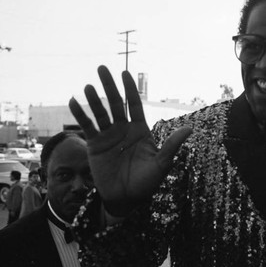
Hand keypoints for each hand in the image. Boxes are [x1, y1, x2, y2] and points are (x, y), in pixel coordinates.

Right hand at [69, 65, 191, 215]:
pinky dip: (80, 115)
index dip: (130, 89)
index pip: (135, 104)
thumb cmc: (147, 182)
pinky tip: (73, 101)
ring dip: (94, 99)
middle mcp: (123, 129)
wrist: (126, 198)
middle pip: (116, 103)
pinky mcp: (95, 145)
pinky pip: (87, 127)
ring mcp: (108, 136)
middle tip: (102, 68)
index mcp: (140, 130)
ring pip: (100, 113)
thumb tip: (190, 128)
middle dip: (110, 86)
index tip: (125, 73)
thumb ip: (172, 145)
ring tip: (88, 86)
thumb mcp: (162, 163)